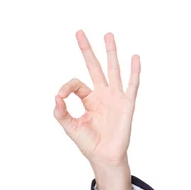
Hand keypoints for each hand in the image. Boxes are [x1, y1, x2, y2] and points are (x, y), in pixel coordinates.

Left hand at [53, 30, 140, 167]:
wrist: (104, 156)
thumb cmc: (89, 143)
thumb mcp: (70, 127)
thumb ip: (61, 113)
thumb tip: (56, 97)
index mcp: (89, 99)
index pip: (76, 84)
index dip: (66, 88)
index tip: (60, 98)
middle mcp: (102, 94)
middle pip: (94, 67)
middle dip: (87, 50)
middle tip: (79, 32)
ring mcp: (115, 97)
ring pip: (113, 70)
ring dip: (110, 52)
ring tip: (108, 35)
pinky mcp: (126, 104)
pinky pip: (132, 85)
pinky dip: (134, 71)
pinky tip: (134, 57)